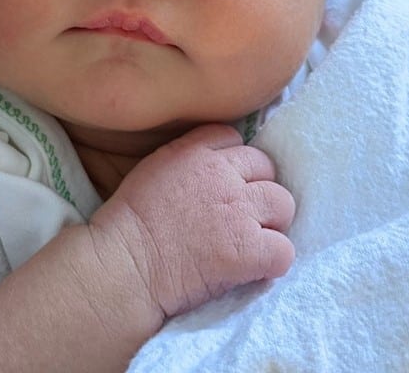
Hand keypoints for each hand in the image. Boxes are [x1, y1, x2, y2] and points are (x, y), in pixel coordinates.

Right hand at [89, 123, 294, 318]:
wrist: (125, 264)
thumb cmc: (129, 223)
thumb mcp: (154, 167)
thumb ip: (187, 159)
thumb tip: (210, 168)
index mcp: (196, 151)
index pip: (234, 139)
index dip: (233, 163)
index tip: (222, 185)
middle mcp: (223, 174)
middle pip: (266, 168)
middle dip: (256, 190)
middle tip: (240, 216)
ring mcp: (239, 210)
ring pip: (283, 204)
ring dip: (271, 223)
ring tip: (251, 241)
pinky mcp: (249, 248)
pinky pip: (284, 251)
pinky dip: (272, 262)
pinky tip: (253, 269)